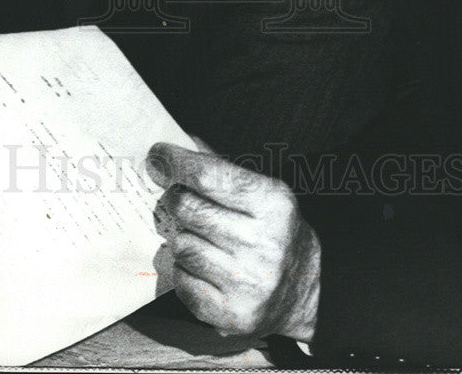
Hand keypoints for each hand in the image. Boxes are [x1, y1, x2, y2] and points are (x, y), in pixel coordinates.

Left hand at [146, 141, 320, 340]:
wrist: (304, 291)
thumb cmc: (275, 232)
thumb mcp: (263, 192)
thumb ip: (221, 168)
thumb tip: (177, 146)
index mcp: (273, 204)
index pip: (210, 177)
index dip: (177, 162)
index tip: (157, 154)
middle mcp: (263, 243)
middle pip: (188, 208)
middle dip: (176, 199)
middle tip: (178, 198)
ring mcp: (247, 283)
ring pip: (181, 246)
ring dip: (182, 237)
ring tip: (198, 236)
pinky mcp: (230, 314)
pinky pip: (182, 281)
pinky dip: (184, 270)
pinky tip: (202, 265)